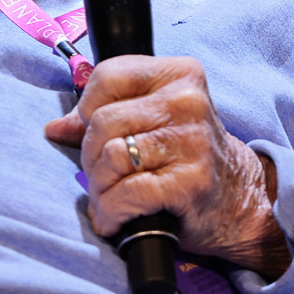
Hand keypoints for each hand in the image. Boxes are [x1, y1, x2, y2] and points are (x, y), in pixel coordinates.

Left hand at [43, 55, 291, 278]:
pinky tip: (115, 218)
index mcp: (178, 74)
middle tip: (100, 176)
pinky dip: (111, 211)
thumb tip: (54, 128)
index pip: (106, 76)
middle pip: (102, 121)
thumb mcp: (153, 121)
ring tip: (108, 199)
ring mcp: (193, 141)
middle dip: (90, 156)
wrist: (239, 200)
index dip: (87, 109)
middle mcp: (188, 101)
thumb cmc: (187, 156)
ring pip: (111, 156)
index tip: (95, 134)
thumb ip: (105, 115)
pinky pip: (128, 192)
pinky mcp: (191, 181)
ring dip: (99, 188)